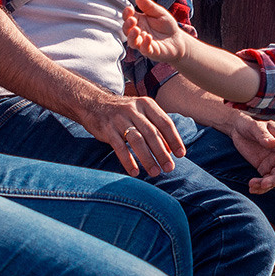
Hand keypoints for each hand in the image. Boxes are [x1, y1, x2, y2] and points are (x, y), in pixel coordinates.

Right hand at [72, 89, 188, 177]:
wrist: (93, 103)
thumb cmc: (123, 113)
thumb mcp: (141, 113)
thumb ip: (155, 128)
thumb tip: (171, 150)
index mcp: (146, 104)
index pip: (165, 122)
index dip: (174, 139)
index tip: (181, 155)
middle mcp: (134, 109)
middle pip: (152, 133)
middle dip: (162, 152)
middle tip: (169, 168)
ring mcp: (119, 118)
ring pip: (137, 140)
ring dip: (147, 158)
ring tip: (155, 172)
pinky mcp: (106, 128)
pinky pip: (119, 147)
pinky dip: (128, 160)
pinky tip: (134, 172)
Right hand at [121, 0, 191, 61]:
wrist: (178, 40)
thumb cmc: (167, 26)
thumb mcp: (160, 13)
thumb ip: (149, 6)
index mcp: (139, 21)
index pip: (127, 17)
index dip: (126, 14)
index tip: (129, 9)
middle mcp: (138, 33)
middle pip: (126, 30)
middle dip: (127, 25)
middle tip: (132, 20)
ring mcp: (143, 43)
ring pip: (132, 42)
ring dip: (132, 36)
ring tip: (136, 29)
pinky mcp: (151, 51)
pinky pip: (145, 49)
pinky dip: (145, 44)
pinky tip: (148, 37)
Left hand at [228, 115, 274, 193]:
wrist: (237, 130)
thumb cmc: (248, 124)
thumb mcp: (254, 126)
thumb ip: (263, 135)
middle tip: (264, 184)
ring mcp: (274, 162)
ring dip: (266, 185)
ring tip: (253, 186)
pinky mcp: (265, 168)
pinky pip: (266, 180)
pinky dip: (260, 187)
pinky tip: (252, 188)